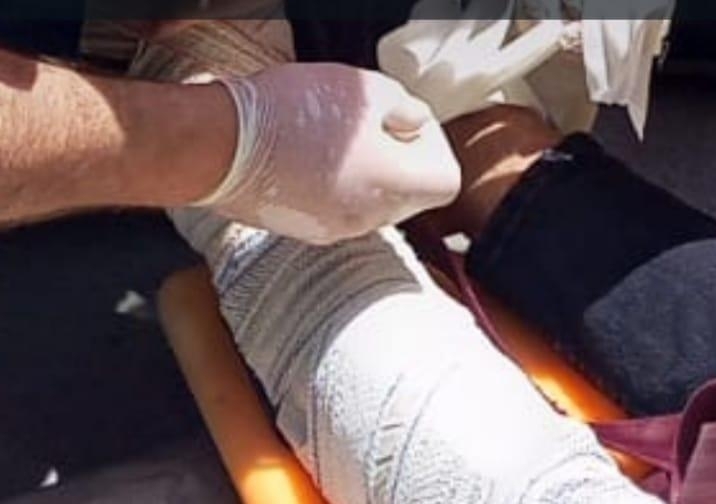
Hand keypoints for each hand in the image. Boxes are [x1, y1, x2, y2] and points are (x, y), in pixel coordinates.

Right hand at [197, 63, 460, 243]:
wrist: (218, 146)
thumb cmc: (289, 113)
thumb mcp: (364, 88)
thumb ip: (404, 107)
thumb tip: (414, 122)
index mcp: (393, 187)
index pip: (445, 181)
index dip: (432, 147)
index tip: (404, 125)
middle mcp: (370, 218)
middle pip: (410, 194)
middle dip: (399, 158)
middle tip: (368, 126)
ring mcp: (337, 229)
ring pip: (374, 202)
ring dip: (367, 171)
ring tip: (332, 139)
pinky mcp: (307, 230)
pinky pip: (340, 209)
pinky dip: (337, 186)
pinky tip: (308, 157)